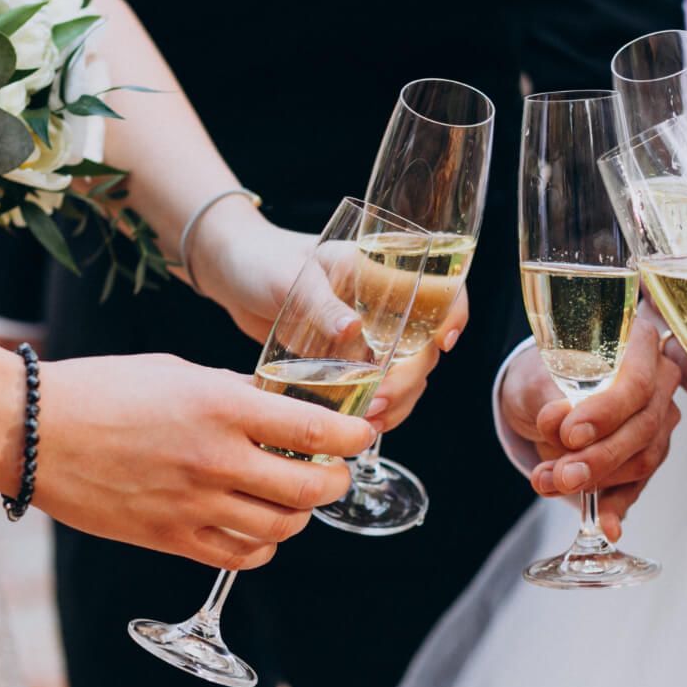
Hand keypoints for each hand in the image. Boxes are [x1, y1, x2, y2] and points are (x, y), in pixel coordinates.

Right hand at [35, 353, 376, 567]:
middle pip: (311, 488)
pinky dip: (263, 544)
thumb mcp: (178, 373)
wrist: (34, 431)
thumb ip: (234, 393)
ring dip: (300, 515)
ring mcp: (193, 504)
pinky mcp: (170, 537)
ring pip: (283, 527)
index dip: (353, 436)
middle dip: (335, 480)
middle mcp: (215, 458)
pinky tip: (257, 525)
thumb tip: (280, 407)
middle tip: (333, 471)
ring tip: (292, 498)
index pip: (315, 429)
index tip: (361, 434)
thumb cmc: (102, 389)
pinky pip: (241, 555)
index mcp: (222, 406)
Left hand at [190, 212, 466, 434]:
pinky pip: (381, 388)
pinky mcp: (352, 360)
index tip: (443, 342)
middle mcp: (386, 303)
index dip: (453, 312)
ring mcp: (371, 334)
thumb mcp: (290, 276)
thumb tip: (352, 331)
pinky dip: (379, 409)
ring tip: (368, 423)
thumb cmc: (262, 260)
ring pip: (409, 374)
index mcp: (381, 269)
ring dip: (398, 402)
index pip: (440, 284)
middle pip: (427, 345)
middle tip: (379, 401)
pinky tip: (362, 425)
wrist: (232, 275)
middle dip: (411, 379)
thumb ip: (320, 302)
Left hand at [499, 321, 682, 539]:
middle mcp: (659, 380)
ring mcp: (659, 420)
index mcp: (637, 344)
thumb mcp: (536, 379)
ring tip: (548, 482)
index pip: (636, 382)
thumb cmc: (543, 376)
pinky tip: (606, 526)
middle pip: (642, 426)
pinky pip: (637, 485)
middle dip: (598, 457)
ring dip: (595, 481)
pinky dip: (617, 507)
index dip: (606, 412)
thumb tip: (557, 419)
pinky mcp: (647, 455)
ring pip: (641, 459)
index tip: (569, 433)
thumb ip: (549, 397)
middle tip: (560, 475)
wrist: (541, 396)